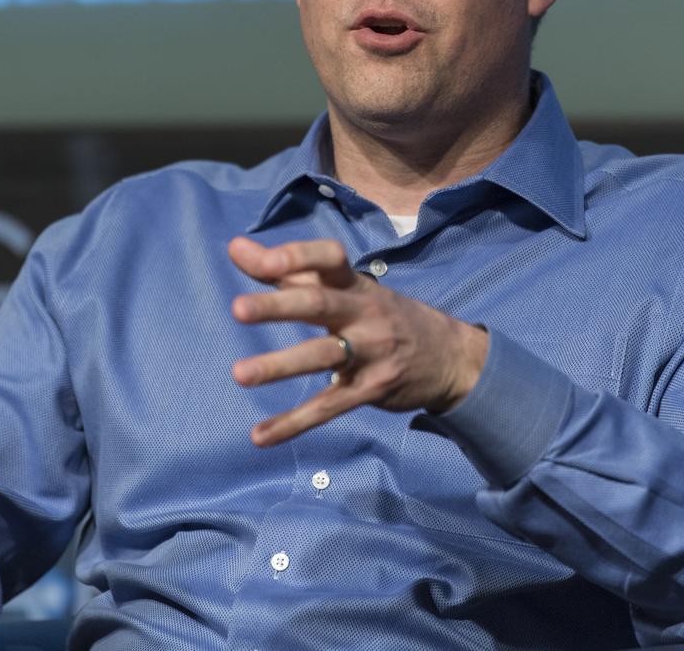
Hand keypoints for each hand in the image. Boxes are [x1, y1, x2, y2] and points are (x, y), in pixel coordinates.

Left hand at [228, 237, 487, 446]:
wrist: (449, 356)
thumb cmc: (378, 314)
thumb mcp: (343, 286)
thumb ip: (287, 269)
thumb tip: (234, 247)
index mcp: (354, 283)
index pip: (329, 258)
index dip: (298, 256)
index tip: (262, 262)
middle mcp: (364, 313)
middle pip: (319, 303)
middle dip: (279, 305)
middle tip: (237, 309)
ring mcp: (371, 352)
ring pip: (322, 356)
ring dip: (281, 364)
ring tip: (239, 374)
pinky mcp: (370, 390)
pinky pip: (329, 407)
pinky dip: (294, 423)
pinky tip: (260, 435)